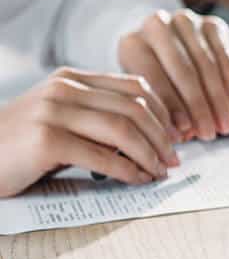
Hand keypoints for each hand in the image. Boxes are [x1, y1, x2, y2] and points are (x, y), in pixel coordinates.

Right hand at [0, 68, 178, 196]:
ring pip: (123, 130)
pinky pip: (102, 157)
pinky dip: (128, 170)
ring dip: (150, 154)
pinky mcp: (47, 141)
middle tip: (175, 159)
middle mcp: (65, 89)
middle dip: (162, 136)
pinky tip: (138, 180)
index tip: (176, 136)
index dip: (163, 113)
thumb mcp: (61, 119)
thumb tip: (152, 135)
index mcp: (73, 78)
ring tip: (160, 171)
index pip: (135, 87)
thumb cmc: (21, 145)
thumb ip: (97, 116)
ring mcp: (54, 113)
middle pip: (135, 108)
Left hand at [118, 9, 228, 141]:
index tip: (186, 132)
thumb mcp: (143, 93)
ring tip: (225, 126)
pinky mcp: (212, 24)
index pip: (155, 78)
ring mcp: (186, 22)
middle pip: (184, 71)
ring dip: (219, 100)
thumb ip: (159, 111)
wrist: (160, 44)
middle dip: (200, 107)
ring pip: (208, 65)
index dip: (172, 108)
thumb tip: (182, 135)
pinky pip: (226, 59)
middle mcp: (157, 26)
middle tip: (210, 134)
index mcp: (131, 44)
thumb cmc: (150, 77)